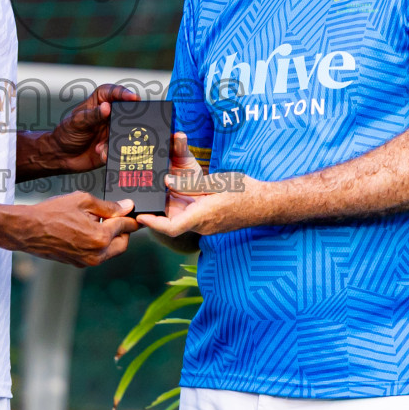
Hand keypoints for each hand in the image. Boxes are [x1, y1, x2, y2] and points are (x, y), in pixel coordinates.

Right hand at [13, 191, 138, 266]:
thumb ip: (108, 206)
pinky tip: (88, 230)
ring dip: (111, 238)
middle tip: (118, 217)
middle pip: (123, 243)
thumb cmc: (51, 213)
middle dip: (123, 230)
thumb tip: (126, 207)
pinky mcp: (79, 264)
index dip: (131, 217)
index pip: (126, 227)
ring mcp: (87, 261)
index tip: (133, 212)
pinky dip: (99, 244)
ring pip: (111, 251)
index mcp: (100, 237)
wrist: (27, 230)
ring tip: (99, 222)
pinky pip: (98, 255)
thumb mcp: (82, 201)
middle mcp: (96, 254)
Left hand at [21, 84, 137, 177]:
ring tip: (100, 147)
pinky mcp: (113, 145)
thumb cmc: (66, 133)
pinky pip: (120, 147)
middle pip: (125, 112)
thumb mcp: (77, 122)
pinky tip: (101, 154)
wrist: (62, 157)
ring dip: (115, 140)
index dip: (124, 93)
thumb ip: (92, 116)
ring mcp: (112, 130)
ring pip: (124, 131)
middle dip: (127, 119)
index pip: (113, 92)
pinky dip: (111, 151)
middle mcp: (109, 115)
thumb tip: (107, 107)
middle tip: (124, 126)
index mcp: (99, 102)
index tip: (133, 98)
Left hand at [138, 163, 261, 239]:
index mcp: (203, 216)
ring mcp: (208, 226)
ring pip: (181, 218)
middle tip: (143, 196)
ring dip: (169, 207)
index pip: (172, 228)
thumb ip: (190, 184)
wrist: (268, 204)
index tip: (140, 216)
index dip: (153, 224)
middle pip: (172, 222)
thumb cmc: (246, 191)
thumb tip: (168, 182)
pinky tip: (176, 191)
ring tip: (156, 189)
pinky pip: (191, 216)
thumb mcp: (217, 182)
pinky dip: (180, 206)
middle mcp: (203, 225)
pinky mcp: (211, 222)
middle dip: (157, 211)